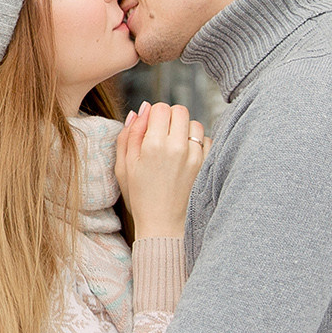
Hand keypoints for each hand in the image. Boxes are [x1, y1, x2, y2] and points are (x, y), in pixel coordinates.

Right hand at [117, 101, 207, 235]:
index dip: (154, 115)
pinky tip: (187, 158)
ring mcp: (195, 157)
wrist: (163, 225)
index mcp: (152, 146)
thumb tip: (140, 110)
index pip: (160, 108)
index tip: (151, 128)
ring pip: (195, 124)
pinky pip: (207, 141)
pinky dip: (198, 144)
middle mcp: (176, 147)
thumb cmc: (140, 197)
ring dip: (185, 131)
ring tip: (176, 148)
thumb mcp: (124, 166)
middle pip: (180, 111)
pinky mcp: (206, 166)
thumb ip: (129, 134)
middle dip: (170, 118)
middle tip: (163, 135)